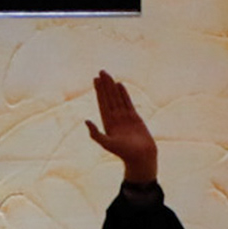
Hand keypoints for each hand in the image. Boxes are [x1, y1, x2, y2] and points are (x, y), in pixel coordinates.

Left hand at [84, 71, 157, 186]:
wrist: (141, 157)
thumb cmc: (124, 153)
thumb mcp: (107, 144)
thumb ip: (96, 134)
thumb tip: (86, 121)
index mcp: (107, 123)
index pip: (102, 103)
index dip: (98, 91)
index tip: (95, 80)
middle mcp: (115, 118)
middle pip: (109, 97)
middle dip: (104, 85)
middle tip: (101, 71)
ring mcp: (124, 117)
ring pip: (117, 98)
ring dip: (112, 86)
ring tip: (108, 75)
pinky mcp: (134, 117)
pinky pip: (128, 102)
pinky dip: (124, 93)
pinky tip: (120, 85)